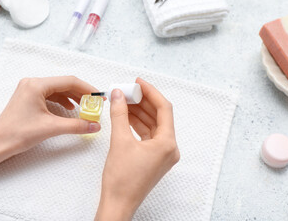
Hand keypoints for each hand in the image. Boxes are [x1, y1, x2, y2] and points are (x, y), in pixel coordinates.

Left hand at [0, 76, 99, 204]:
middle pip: (64, 84)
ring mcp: (29, 90)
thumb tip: (95, 125)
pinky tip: (70, 109)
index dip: (87, 89)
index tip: (99, 97)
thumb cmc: (18, 133)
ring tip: (85, 107)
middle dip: (81, 93)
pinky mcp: (28, 98)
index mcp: (37, 85)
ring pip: (58, 89)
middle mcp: (33, 83)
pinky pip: (50, 95)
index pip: (69, 82)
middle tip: (95, 103)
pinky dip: (62, 101)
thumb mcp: (51, 128)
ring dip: (73, 97)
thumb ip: (76, 125)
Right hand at [95, 78, 179, 219]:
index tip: (138, 82)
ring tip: (124, 100)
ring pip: (153, 125)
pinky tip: (126, 116)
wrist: (118, 203)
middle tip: (128, 90)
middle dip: (143, 101)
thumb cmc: (121, 179)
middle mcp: (170, 148)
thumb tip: (117, 95)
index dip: (151, 92)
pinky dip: (138, 124)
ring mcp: (163, 154)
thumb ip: (119, 114)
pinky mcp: (154, 158)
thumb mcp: (119, 141)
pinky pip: (148, 135)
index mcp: (168, 144)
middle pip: (159, 116)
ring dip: (139, 112)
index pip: (164, 109)